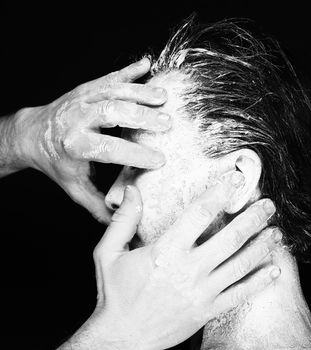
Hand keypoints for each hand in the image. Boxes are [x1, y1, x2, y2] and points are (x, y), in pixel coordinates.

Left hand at [16, 57, 169, 222]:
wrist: (35, 133)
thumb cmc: (58, 161)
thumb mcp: (74, 186)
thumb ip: (98, 204)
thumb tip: (122, 221)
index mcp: (75, 145)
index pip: (108, 148)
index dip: (135, 153)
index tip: (159, 159)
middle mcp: (77, 118)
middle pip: (111, 112)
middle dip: (141, 117)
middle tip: (167, 124)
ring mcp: (82, 98)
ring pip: (112, 91)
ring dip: (140, 92)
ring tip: (164, 98)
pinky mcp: (87, 87)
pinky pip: (109, 76)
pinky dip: (129, 71)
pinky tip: (147, 64)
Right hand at [79, 171, 280, 349]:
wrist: (123, 338)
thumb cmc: (116, 294)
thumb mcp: (108, 253)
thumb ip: (123, 220)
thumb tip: (131, 190)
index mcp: (166, 252)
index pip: (200, 214)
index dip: (220, 193)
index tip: (235, 179)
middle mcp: (189, 270)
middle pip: (230, 238)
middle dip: (253, 218)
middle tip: (268, 204)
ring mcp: (202, 292)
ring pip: (241, 264)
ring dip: (262, 246)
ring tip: (277, 231)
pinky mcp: (208, 311)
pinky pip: (240, 294)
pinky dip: (259, 281)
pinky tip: (274, 270)